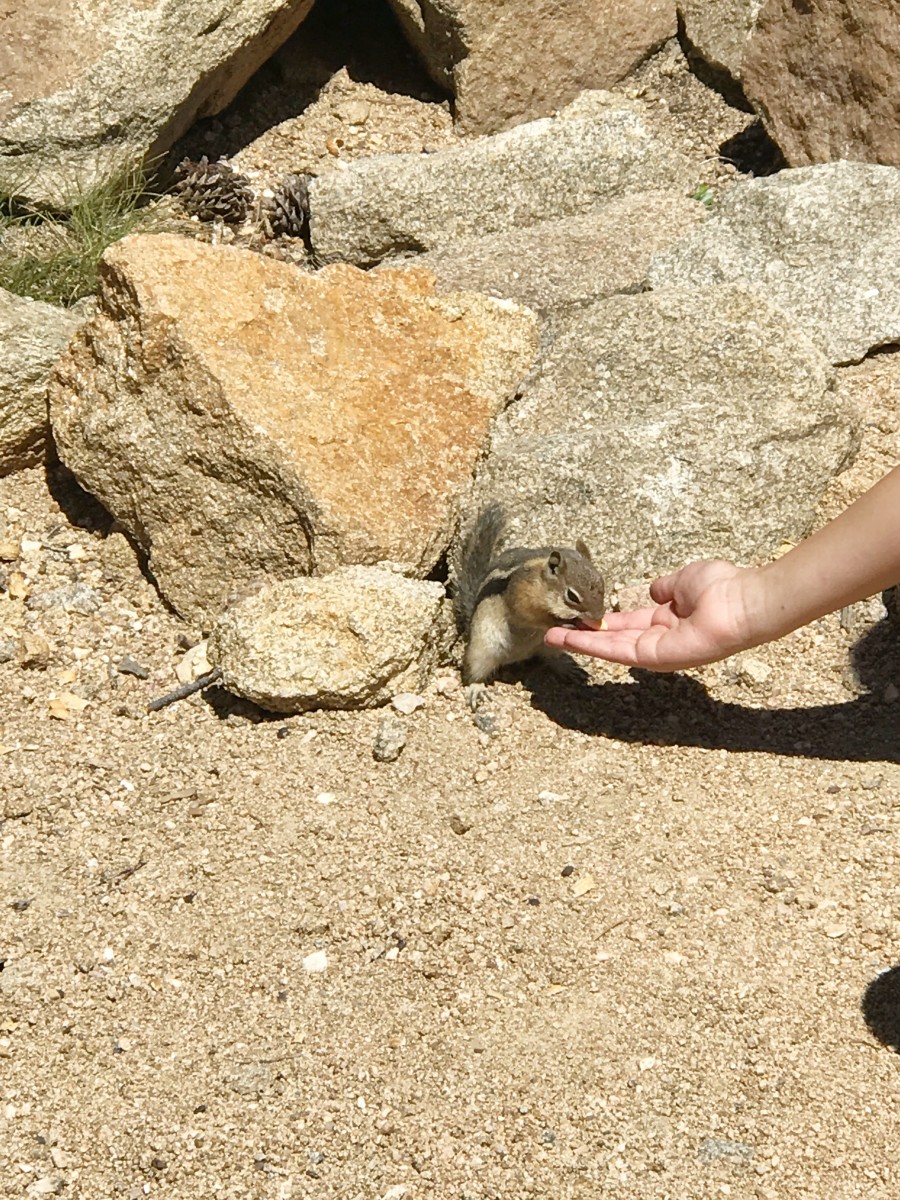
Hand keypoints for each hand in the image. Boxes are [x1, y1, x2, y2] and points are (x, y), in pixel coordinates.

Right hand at [545, 560, 761, 671]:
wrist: (743, 602)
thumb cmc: (723, 588)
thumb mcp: (685, 580)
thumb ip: (666, 587)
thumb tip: (653, 591)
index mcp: (669, 621)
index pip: (629, 624)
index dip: (605, 622)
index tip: (581, 618)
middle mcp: (661, 639)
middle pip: (615, 640)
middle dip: (584, 637)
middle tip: (555, 634)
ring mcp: (659, 651)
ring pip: (612, 649)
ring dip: (582, 644)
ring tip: (553, 638)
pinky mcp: (658, 657)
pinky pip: (621, 652)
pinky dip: (596, 646)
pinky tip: (574, 639)